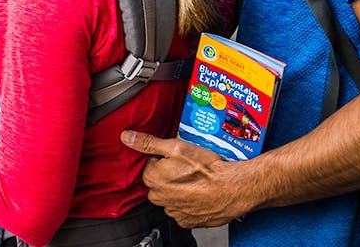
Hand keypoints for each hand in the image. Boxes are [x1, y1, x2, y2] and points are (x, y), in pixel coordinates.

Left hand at [120, 130, 252, 227]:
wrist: (233, 189)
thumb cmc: (208, 168)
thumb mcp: (176, 147)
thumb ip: (148, 143)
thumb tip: (126, 137)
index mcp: (153, 178)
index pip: (151, 165)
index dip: (165, 159)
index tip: (179, 159)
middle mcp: (160, 198)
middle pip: (158, 182)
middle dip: (170, 175)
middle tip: (188, 169)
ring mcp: (174, 211)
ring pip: (170, 197)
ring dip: (179, 190)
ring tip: (196, 181)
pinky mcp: (188, 221)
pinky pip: (182, 211)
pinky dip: (189, 203)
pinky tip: (199, 194)